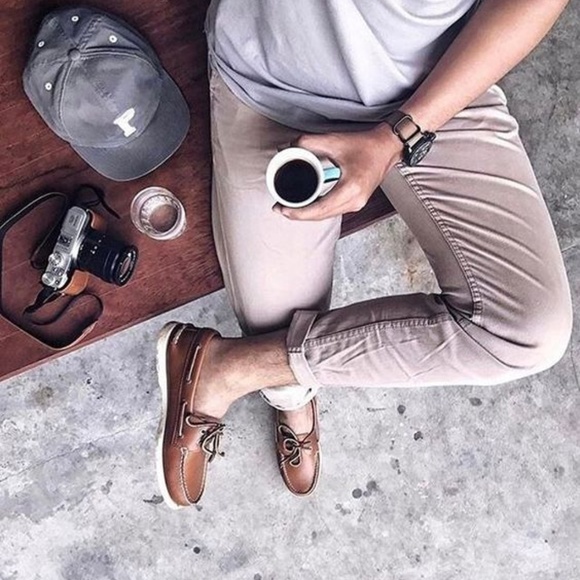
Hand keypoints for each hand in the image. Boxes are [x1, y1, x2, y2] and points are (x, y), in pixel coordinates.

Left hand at [274, 124, 402, 220]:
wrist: (387, 148)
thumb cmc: (365, 145)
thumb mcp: (334, 140)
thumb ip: (308, 142)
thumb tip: (287, 147)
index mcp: (350, 188)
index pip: (319, 209)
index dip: (298, 213)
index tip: (282, 209)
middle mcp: (355, 201)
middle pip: (321, 216)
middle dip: (298, 215)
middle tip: (279, 209)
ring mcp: (357, 204)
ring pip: (326, 216)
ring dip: (307, 215)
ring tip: (288, 209)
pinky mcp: (356, 203)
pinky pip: (332, 211)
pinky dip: (317, 211)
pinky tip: (306, 207)